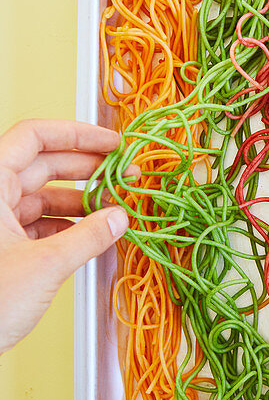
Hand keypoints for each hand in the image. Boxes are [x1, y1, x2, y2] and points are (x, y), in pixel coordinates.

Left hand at [0, 119, 129, 354]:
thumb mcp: (45, 265)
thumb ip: (88, 237)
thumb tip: (118, 218)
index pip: (33, 136)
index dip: (77, 134)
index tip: (112, 142)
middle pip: (41, 164)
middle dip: (86, 168)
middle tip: (124, 173)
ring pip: (41, 195)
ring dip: (80, 201)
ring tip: (115, 209)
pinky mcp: (0, 246)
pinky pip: (37, 223)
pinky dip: (66, 225)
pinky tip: (93, 233)